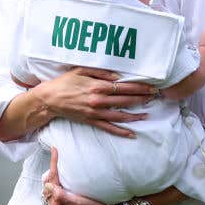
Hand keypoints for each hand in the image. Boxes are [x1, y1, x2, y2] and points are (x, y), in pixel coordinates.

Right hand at [34, 66, 156, 137]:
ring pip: (120, 116)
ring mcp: (95, 112)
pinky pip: (109, 128)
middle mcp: (99, 100)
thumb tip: (119, 76)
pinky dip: (121, 131)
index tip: (151, 88)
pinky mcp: (91, 121)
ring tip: (147, 115)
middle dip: (142, 99)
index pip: (125, 87)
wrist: (49, 99)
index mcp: (98, 86)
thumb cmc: (65, 82)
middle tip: (154, 98)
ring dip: (135, 116)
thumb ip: (101, 72)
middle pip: (126, 100)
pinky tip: (132, 134)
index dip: (140, 88)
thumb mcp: (81, 70)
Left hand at [42, 147, 112, 204]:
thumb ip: (61, 196)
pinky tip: (63, 183)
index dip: (53, 164)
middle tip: (56, 157)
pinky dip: (57, 187)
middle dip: (51, 171)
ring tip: (59, 168)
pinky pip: (56, 196)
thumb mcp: (79, 203)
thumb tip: (49, 185)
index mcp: (58, 204)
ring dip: (54, 179)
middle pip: (49, 184)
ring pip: (52, 190)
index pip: (52, 179)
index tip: (55, 149)